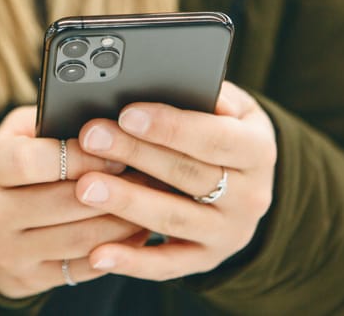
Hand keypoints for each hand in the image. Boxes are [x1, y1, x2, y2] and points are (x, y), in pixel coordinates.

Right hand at [0, 106, 147, 297]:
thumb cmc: (9, 169)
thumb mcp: (16, 136)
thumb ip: (50, 123)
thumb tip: (104, 121)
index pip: (31, 161)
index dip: (79, 156)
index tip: (114, 151)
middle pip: (64, 202)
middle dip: (114, 188)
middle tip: (149, 174)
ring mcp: (9, 252)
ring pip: (80, 238)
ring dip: (124, 220)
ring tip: (150, 200)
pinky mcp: (29, 279)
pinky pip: (84, 267)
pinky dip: (117, 250)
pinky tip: (137, 231)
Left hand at [75, 81, 276, 279]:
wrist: (247, 183)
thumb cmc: (223, 130)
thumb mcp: (230, 107)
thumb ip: (204, 94)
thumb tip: (163, 78)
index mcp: (259, 150)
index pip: (214, 137)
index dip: (170, 126)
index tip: (127, 113)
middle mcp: (252, 196)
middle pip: (188, 175)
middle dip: (135, 153)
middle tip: (91, 138)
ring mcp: (230, 233)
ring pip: (173, 218)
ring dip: (127, 203)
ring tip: (84, 187)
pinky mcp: (207, 260)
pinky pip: (167, 265)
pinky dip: (131, 262)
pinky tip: (97, 254)